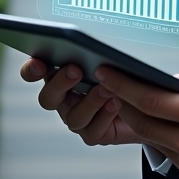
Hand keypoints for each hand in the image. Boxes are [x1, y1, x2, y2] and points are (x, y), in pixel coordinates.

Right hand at [20, 58, 142, 146]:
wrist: (146, 104)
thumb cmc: (126, 73)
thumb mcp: (111, 57)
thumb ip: (95, 52)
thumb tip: (91, 44)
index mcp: (62, 75)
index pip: (36, 72)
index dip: (32, 69)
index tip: (38, 63)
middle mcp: (65, 99)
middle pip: (48, 98)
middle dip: (60, 83)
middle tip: (75, 70)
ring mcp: (79, 118)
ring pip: (73, 117)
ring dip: (90, 102)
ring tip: (106, 88)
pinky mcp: (95, 133)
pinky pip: (93, 132)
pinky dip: (104, 116)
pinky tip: (116, 104)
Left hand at [94, 58, 178, 178]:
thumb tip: (169, 80)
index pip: (148, 99)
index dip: (122, 85)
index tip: (105, 74)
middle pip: (142, 124)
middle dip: (125, 105)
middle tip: (117, 90)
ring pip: (157, 143)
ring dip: (151, 125)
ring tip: (152, 108)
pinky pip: (175, 160)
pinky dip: (174, 144)